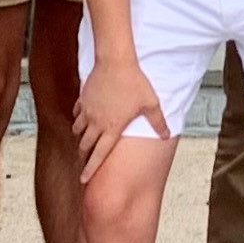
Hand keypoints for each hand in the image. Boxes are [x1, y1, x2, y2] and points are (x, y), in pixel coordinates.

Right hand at [76, 49, 169, 181]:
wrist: (116, 62)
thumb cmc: (135, 82)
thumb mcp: (151, 104)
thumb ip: (158, 122)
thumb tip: (167, 135)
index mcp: (112, 128)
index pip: (99, 155)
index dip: (90, 169)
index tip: (83, 180)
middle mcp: (97, 123)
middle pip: (84, 146)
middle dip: (83, 157)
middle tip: (82, 163)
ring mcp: (87, 111)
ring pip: (77, 131)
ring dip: (79, 138)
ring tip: (83, 142)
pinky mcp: (83, 99)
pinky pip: (77, 114)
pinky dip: (78, 119)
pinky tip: (82, 119)